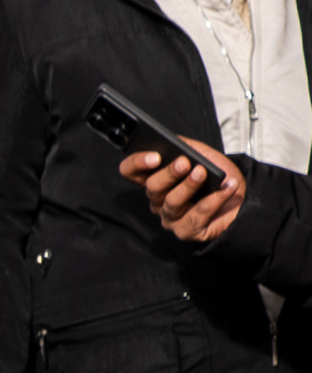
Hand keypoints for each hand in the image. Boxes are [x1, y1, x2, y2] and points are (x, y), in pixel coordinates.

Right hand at [125, 143, 244, 244]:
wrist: (242, 199)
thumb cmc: (217, 177)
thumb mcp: (201, 154)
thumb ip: (185, 146)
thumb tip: (174, 141)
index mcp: (155, 179)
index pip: (130, 172)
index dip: (136, 163)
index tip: (155, 156)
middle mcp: (157, 200)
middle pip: (152, 187)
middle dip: (169, 174)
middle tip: (185, 162)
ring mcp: (170, 218)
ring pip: (172, 202)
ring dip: (189, 186)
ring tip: (203, 173)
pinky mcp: (186, 231)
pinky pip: (196, 216)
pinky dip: (214, 200)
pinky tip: (227, 186)